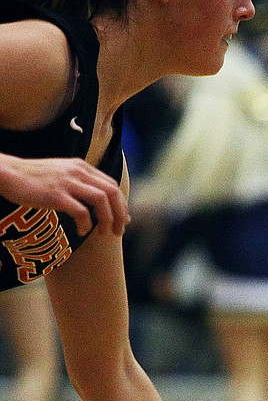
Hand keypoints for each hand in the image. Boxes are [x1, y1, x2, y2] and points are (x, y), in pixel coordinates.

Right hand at [0, 155, 128, 236]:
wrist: (7, 173)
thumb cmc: (34, 178)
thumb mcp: (62, 174)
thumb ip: (81, 184)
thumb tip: (101, 203)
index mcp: (81, 167)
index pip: (112, 185)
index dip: (121, 204)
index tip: (123, 219)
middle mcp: (77, 172)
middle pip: (112, 192)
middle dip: (120, 214)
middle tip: (119, 231)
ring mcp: (66, 182)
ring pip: (101, 199)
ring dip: (107, 219)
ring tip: (104, 233)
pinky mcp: (54, 195)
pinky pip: (80, 211)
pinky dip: (86, 224)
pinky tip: (82, 232)